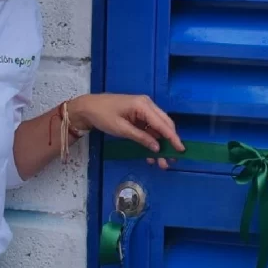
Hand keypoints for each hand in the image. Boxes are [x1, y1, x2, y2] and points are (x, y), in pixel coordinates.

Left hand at [68, 94, 184, 168]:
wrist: (87, 108)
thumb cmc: (102, 115)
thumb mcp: (121, 129)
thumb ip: (141, 138)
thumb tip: (157, 148)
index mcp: (144, 105)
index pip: (163, 124)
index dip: (173, 138)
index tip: (181, 150)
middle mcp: (148, 106)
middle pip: (165, 125)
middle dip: (169, 143)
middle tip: (170, 160)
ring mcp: (144, 110)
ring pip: (158, 129)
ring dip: (160, 144)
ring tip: (161, 162)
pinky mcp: (139, 116)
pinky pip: (150, 129)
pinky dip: (151, 141)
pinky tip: (150, 154)